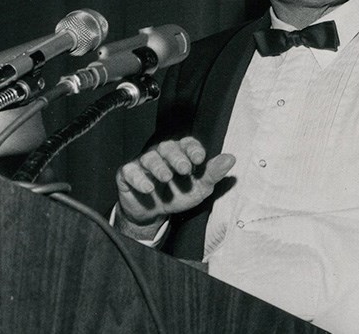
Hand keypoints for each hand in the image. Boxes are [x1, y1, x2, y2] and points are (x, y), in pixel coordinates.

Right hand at [115, 136, 234, 238]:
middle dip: (176, 157)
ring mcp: (143, 164)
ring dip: (158, 167)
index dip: (193, 149)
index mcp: (180, 153)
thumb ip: (213, 174)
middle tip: (185, 169)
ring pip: (149, 158)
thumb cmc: (178, 195)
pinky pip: (129, 171)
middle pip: (167, 147)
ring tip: (166, 178)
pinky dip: (138, 179)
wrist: (154, 213)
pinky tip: (148, 188)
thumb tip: (230, 159)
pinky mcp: (127, 175)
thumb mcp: (199, 188)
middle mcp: (161, 154)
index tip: (200, 159)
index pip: (187, 143)